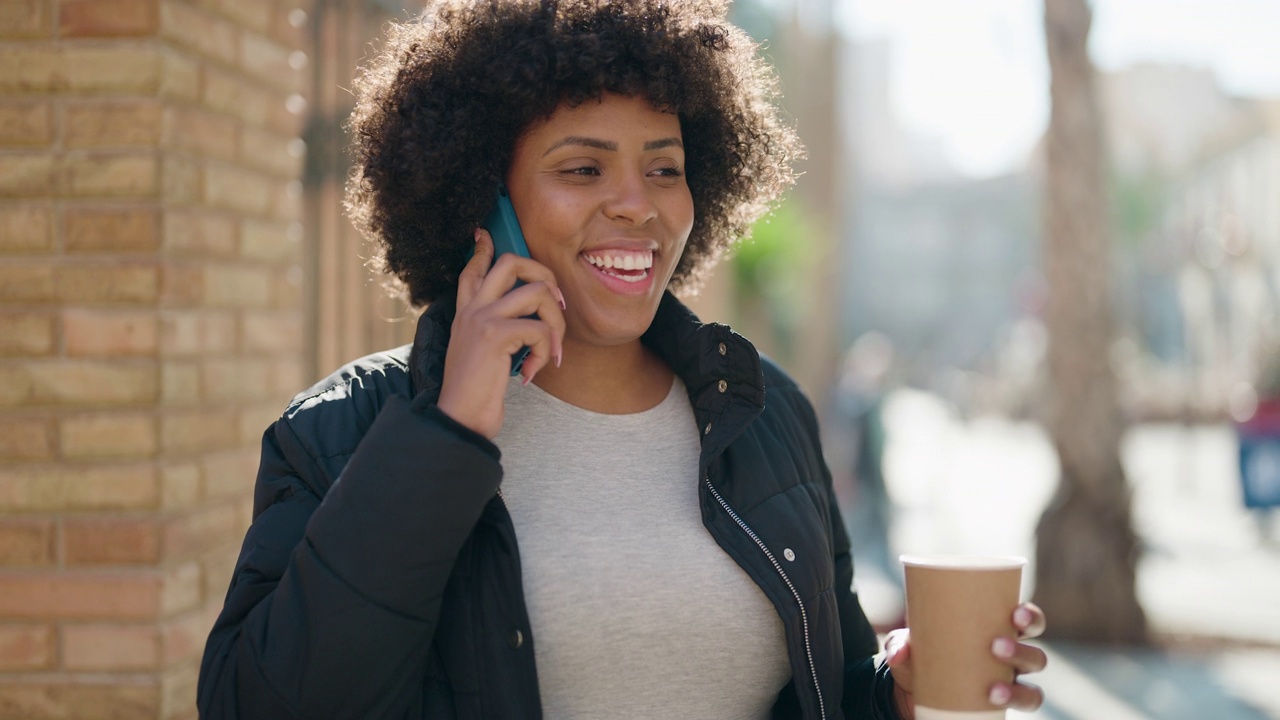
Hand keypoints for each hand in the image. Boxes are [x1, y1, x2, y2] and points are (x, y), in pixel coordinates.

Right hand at [435, 229, 565, 438]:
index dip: (483, 249)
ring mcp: (482, 318)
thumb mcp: (481, 354)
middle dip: (545, 275)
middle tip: (558, 304)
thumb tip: (532, 322)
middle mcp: (472, 309)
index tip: (485, 234)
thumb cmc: (476, 393)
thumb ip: (497, 332)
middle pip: (512, 262)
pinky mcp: (495, 335)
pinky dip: (547, 352)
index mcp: (465, 312)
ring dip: (556, 324)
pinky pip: (540, 329)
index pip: (474, 269)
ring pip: (537, 292)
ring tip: (551, 352)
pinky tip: (533, 373)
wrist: (460, 419)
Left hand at [885, 602, 1047, 718]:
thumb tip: (900, 654)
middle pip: (1035, 656)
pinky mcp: (998, 709)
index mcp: (997, 631)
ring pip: (1034, 690)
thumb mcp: (906, 643)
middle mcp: (1010, 660)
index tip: (1016, 614)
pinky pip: (1020, 710)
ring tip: (992, 689)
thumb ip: (900, 643)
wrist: (911, 692)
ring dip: (1019, 690)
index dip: (1030, 617)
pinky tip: (993, 703)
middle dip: (1021, 651)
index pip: (1027, 621)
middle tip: (994, 646)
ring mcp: (1007, 686)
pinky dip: (1012, 706)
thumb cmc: (920, 655)